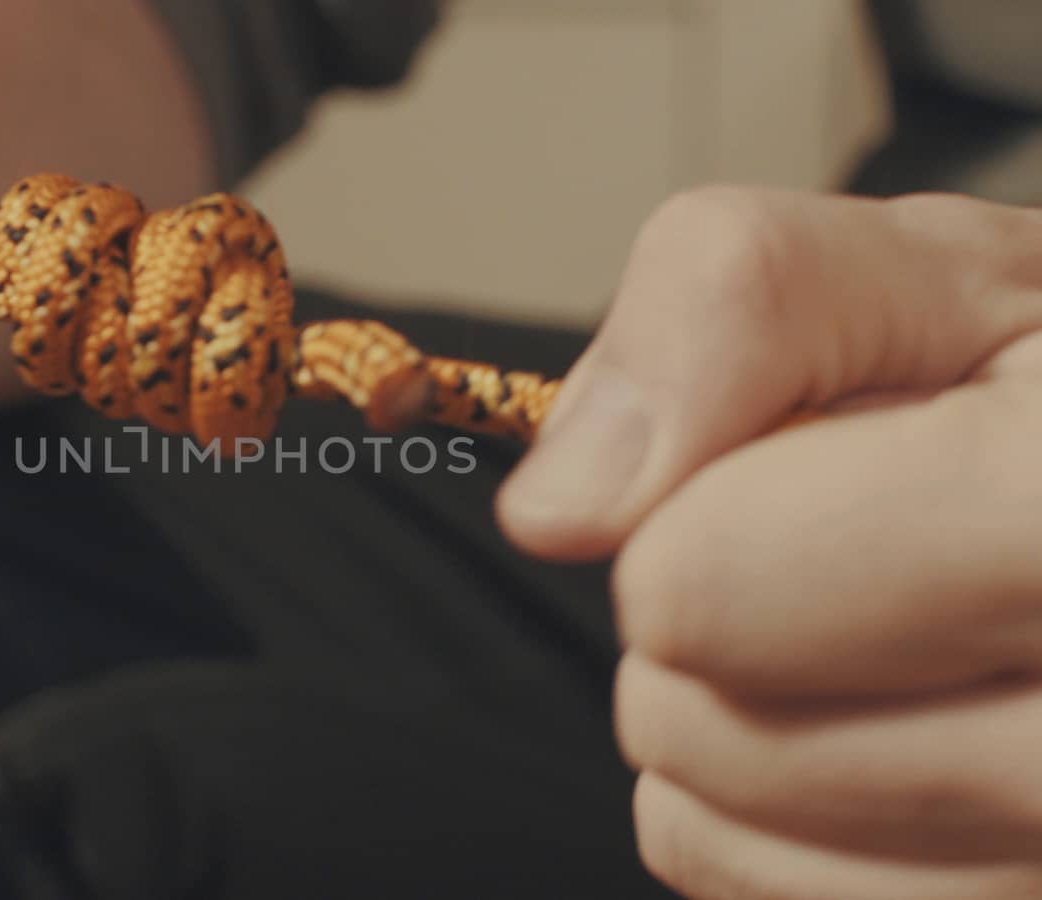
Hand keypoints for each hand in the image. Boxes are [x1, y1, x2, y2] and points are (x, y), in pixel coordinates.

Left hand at [499, 187, 1041, 896]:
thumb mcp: (937, 277)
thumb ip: (731, 318)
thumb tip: (561, 505)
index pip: (701, 588)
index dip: (696, 501)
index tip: (790, 463)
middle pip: (696, 727)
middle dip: (709, 608)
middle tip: (847, 543)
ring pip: (710, 828)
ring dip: (737, 709)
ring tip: (882, 626)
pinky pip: (766, 890)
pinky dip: (778, 816)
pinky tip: (893, 723)